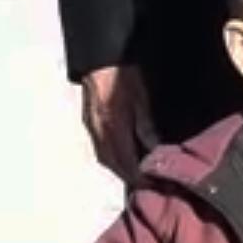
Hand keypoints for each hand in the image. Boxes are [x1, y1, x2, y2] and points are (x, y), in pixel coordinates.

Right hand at [77, 65, 155, 180]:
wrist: (99, 58)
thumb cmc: (121, 72)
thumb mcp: (141, 97)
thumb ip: (145, 125)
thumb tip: (153, 148)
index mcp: (113, 127)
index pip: (126, 163)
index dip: (140, 178)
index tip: (154, 185)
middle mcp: (99, 131)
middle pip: (114, 165)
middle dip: (130, 178)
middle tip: (147, 185)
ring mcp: (91, 127)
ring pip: (105, 158)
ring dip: (120, 169)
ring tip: (136, 174)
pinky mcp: (89, 121)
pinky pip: (100, 148)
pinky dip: (112, 157)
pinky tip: (122, 156)